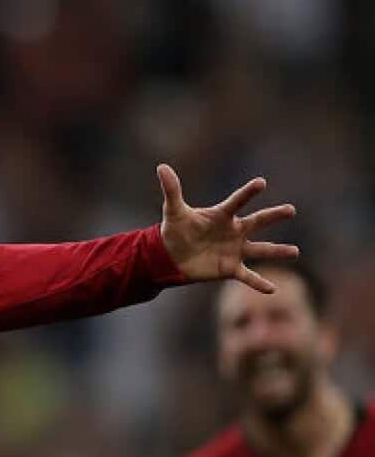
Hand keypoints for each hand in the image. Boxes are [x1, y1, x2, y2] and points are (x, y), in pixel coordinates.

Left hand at [157, 164, 297, 292]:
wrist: (171, 256)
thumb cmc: (176, 230)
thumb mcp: (173, 211)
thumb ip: (172, 190)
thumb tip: (161, 167)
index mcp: (222, 216)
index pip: (237, 202)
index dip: (247, 193)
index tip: (261, 182)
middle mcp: (233, 231)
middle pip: (257, 221)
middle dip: (273, 216)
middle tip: (290, 210)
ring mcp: (234, 250)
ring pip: (260, 250)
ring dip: (277, 251)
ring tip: (294, 251)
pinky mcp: (230, 268)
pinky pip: (248, 276)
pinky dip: (259, 283)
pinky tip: (273, 290)